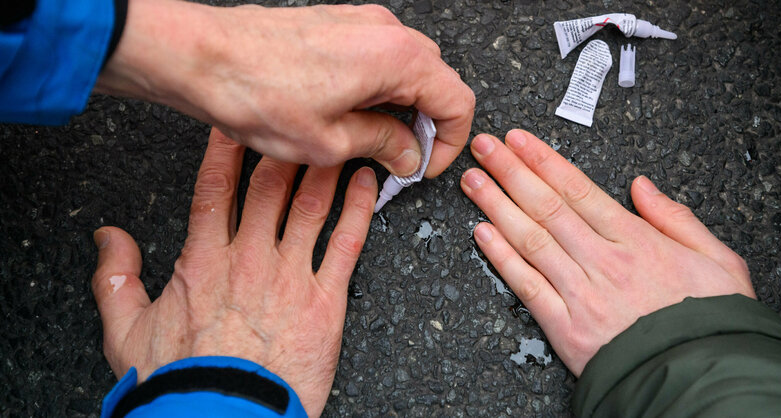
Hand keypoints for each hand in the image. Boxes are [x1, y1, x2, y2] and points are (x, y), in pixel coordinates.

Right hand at [91, 129, 376, 415]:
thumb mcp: (126, 330)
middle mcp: (250, 258)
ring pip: (311, 205)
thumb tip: (108, 237)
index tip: (236, 122)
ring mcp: (290, 276)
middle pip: (269, 186)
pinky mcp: (324, 301)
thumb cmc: (180, 380)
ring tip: (341, 137)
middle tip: (299, 117)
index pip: (215, 188)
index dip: (226, 149)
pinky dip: (360, 211)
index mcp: (204, 260)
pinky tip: (367, 185)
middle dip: (284, 146)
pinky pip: (346, 244)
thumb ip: (115, 277)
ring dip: (325, 167)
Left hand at [95, 0, 474, 177]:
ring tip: (371, 139)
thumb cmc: (256, 92)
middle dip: (428, 124)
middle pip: (437, 80)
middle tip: (402, 158)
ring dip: (402, 106)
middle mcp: (385, 31)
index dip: (450, 142)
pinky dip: (379, 87)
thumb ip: (384, 146)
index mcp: (397, 58)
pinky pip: (379, 56)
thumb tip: (409, 154)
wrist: (202, 56)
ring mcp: (361, 22)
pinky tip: (351, 113)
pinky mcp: (338, 23)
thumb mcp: (330, 142)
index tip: (425, 165)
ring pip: (408, 68)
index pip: (457, 101)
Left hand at [460, 129, 754, 375]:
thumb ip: (677, 218)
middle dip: (511, 172)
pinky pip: (528, 287)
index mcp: (637, 241)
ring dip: (497, 206)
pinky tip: (482, 234)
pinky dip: (502, 258)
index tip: (519, 141)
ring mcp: (581, 294)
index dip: (544, 161)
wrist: (703, 379)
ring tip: (473, 181)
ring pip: (530, 239)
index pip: (578, 190)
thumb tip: (642, 186)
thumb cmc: (713, 323)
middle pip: (547, 207)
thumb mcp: (719, 261)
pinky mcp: (567, 329)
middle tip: (484, 148)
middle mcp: (603, 262)